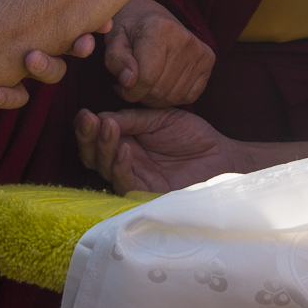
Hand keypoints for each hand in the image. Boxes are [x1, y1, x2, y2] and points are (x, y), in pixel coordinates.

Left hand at [0, 0, 105, 110]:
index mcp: (22, 12)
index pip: (64, 15)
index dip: (90, 21)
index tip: (103, 21)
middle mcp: (21, 41)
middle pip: (67, 48)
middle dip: (78, 46)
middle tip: (80, 43)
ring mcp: (7, 66)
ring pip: (47, 75)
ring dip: (47, 69)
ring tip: (29, 59)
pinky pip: (12, 98)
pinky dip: (9, 97)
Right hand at [74, 107, 251, 193]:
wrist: (221, 156)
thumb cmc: (192, 136)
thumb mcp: (160, 117)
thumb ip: (132, 119)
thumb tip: (102, 117)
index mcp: (125, 140)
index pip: (97, 137)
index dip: (87, 127)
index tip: (85, 114)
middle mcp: (125, 161)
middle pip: (93, 155)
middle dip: (87, 138)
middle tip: (87, 120)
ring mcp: (135, 178)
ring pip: (105, 169)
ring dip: (103, 147)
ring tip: (107, 127)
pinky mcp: (147, 193)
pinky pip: (126, 183)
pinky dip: (121, 165)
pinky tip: (125, 148)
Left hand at [107, 0, 213, 107]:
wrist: (151, 14)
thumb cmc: (129, 28)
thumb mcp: (113, 39)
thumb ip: (116, 60)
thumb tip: (130, 81)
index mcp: (159, 29)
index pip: (145, 78)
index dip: (129, 91)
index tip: (121, 87)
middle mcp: (184, 38)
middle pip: (159, 89)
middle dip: (140, 95)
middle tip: (131, 86)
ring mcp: (200, 50)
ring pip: (174, 96)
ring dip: (155, 99)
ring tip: (143, 85)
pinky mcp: (208, 60)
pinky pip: (189, 96)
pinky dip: (172, 97)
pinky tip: (160, 84)